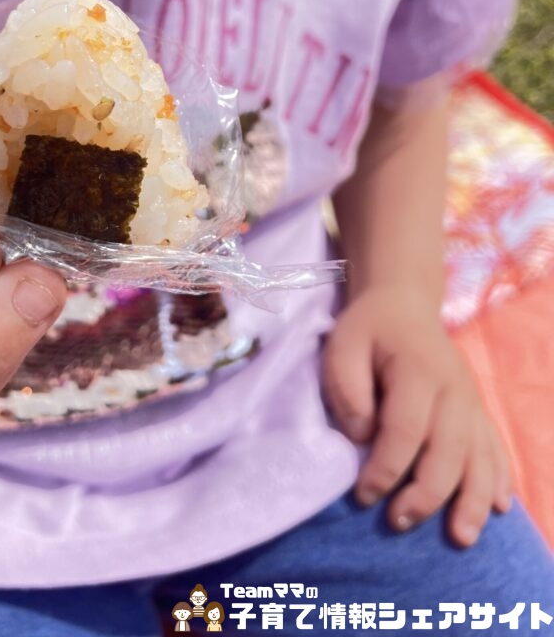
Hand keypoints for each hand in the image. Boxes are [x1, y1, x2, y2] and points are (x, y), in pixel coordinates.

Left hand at [322, 288, 512, 546]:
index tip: (363, 495)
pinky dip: (499, 480)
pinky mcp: (477, 411)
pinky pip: (496, 449)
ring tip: (461, 537)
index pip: (406, 430)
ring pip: (480, 457)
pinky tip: (499, 509)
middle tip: (398, 522)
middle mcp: (453, 390)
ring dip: (472, 500)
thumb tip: (362, 436)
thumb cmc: (367, 330)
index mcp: (418, 372)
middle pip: (448, 451)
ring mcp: (471, 401)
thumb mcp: (342, 346)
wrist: (403, 302)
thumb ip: (347, 389)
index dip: (386, 469)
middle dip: (426, 494)